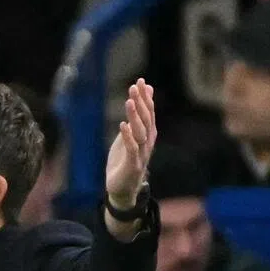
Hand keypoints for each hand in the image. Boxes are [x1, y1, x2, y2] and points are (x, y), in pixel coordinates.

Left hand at [105, 80, 155, 207]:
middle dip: (141, 103)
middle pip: (146, 119)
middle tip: (135, 86)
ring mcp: (141, 154)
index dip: (145, 97)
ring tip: (129, 101)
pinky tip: (123, 125)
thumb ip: (136, 117)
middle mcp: (147, 143)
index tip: (140, 81)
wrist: (122, 189)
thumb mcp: (129, 136)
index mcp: (147, 135)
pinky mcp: (132, 165)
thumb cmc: (124, 160)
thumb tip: (142, 95)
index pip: (148, 113)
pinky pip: (132, 149)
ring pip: (140, 132)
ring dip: (135, 116)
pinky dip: (128, 137)